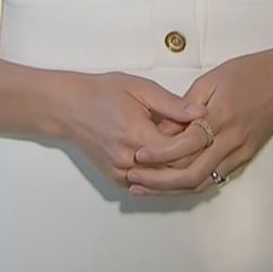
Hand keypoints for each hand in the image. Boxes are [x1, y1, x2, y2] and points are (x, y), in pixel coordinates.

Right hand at [53, 72, 204, 189]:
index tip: (204, 130)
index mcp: (137, 135)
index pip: (180, 151)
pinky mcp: (115, 178)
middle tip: (200, 141)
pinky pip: (145, 183)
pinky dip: (159, 174)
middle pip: (172, 170)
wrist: (68, 107)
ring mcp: (120, 172)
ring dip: (175, 168)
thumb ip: (173, 104)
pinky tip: (167, 160)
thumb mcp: (140, 89)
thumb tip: (202, 113)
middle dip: (189, 157)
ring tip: (186, 150)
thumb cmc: (102, 93)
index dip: (196, 142)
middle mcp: (128, 160)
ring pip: (160, 180)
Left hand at [123, 47, 272, 195]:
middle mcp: (231, 141)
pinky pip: (215, 178)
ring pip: (203, 182)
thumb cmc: (249, 73)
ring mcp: (240, 153)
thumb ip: (184, 106)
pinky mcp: (245, 158)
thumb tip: (161, 128)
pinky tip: (172, 184)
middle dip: (160, 181)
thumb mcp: (211, 79)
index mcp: (220, 117)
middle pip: (192, 173)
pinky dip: (192, 184)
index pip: (185, 144)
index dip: (160, 154)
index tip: (137, 156)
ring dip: (173, 189)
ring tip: (146, 187)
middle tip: (134, 180)